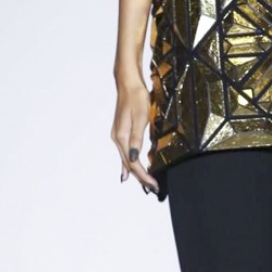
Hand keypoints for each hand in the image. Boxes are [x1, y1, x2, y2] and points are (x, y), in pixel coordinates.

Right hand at [112, 77, 159, 193]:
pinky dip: (129, 164)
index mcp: (122, 137)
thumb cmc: (136, 97)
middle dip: (141, 178)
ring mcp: (117, 136)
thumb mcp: (141, 117)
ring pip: (126, 160)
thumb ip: (137, 139)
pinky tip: (128, 172)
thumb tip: (133, 159)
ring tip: (146, 183)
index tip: (154, 185)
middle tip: (153, 189)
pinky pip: (125, 153)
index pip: (133, 163)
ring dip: (136, 173)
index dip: (143, 176)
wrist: (127, 83)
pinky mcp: (121, 132)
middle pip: (128, 165)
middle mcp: (117, 139)